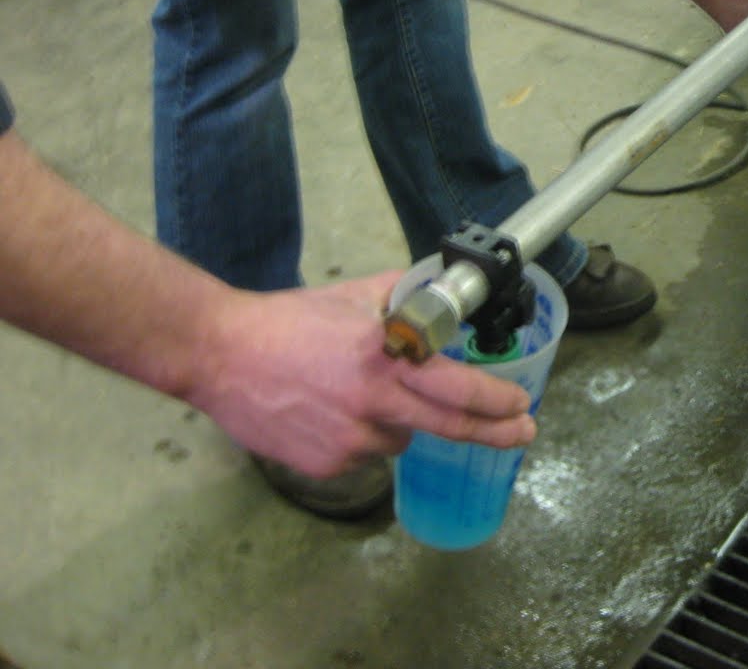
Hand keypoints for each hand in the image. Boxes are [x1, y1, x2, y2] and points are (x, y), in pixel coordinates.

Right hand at [188, 270, 536, 478]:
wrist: (220, 354)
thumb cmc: (287, 322)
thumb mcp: (355, 295)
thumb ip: (405, 296)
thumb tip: (444, 291)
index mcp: (384, 357)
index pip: (457, 388)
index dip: (495, 402)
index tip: (520, 405)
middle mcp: (372, 403)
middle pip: (450, 427)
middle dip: (494, 431)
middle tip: (519, 431)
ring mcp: (349, 439)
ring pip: (402, 438)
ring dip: (403, 420)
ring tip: (361, 391)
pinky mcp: (326, 463)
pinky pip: (366, 453)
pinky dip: (364, 435)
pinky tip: (334, 410)